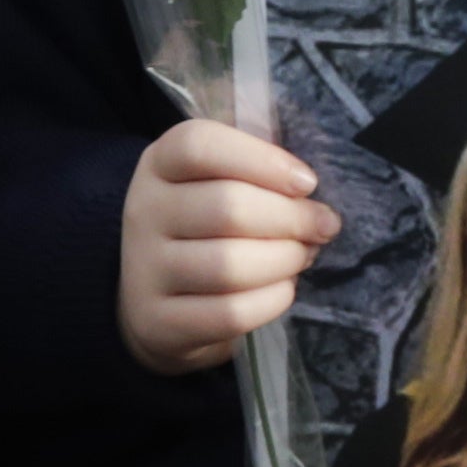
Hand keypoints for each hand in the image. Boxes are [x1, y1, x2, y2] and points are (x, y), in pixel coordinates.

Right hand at [117, 118, 337, 372]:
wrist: (158, 301)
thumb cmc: (210, 228)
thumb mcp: (223, 184)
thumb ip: (263, 176)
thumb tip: (315, 201)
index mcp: (160, 164)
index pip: (198, 145)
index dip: (263, 160)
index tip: (307, 182)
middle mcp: (143, 212)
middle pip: (227, 207)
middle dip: (293, 219)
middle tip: (323, 226)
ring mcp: (144, 270)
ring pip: (230, 265)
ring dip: (285, 260)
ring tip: (302, 256)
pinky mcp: (157, 322)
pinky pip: (231, 312)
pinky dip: (273, 300)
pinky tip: (282, 288)